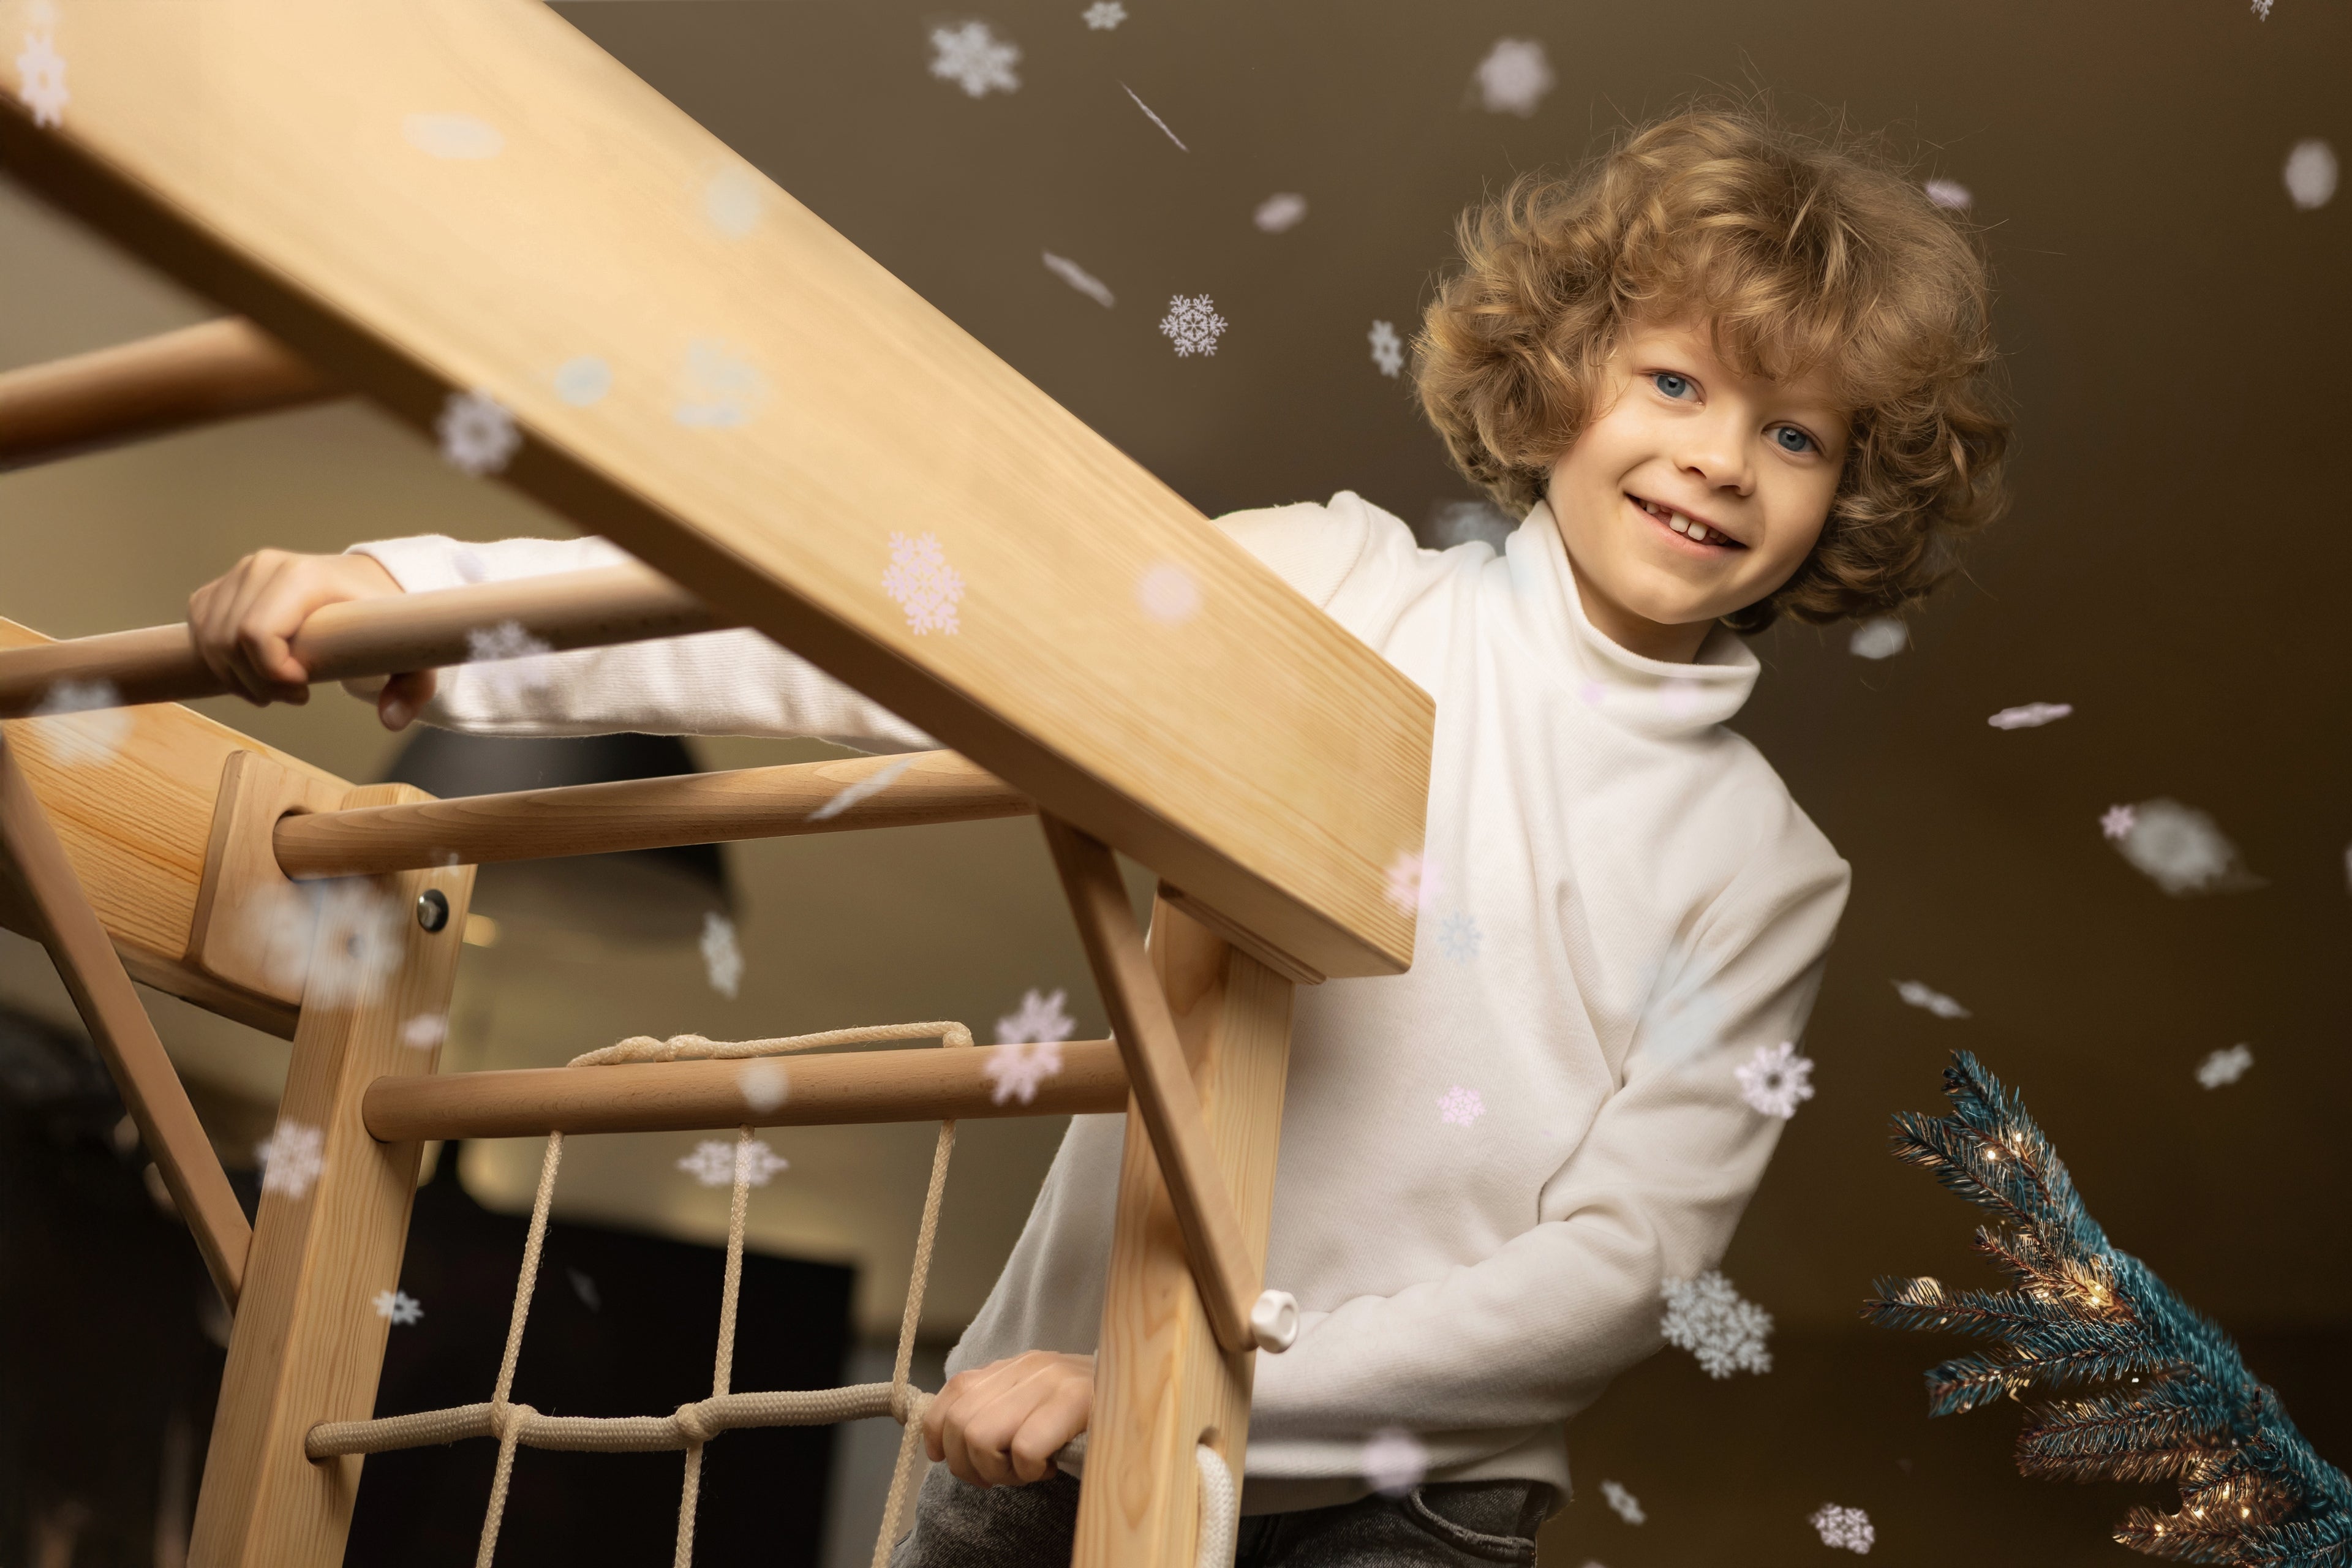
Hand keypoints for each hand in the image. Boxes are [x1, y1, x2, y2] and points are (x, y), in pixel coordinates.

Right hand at [186, 549, 434, 728]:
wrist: (364, 587)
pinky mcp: (224, 586)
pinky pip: (201, 630)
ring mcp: (240, 574)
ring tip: (277, 686)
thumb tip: (391, 721)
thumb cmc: (382, 621)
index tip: (304, 688)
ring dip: (236, 677)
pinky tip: (254, 671)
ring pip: (209, 640)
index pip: (256, 633)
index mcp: (304, 576)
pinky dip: (220, 662)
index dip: (271, 673)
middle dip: (255, 683)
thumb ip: (411, 690)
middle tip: (293, 694)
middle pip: (227, 642)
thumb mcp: (410, 655)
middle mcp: (265, 567)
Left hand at [921, 1351, 1092, 1487]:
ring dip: (998, 1470)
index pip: (950, 1394)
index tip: (953, 1459)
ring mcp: (1051, 1380)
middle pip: (959, 1423)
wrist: (1150, 1395)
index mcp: (1013, 1366)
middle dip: (970, 1466)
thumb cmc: (1088, 1417)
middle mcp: (1027, 1366)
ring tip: (1025, 1472)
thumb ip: (997, 1409)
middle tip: (1001, 1476)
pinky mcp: (1075, 1400)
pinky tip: (1047, 1469)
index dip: (939, 1435)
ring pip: (980, 1436)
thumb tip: (947, 1440)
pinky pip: (1023, 1447)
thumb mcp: (1036, 1404)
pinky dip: (1028, 1470)